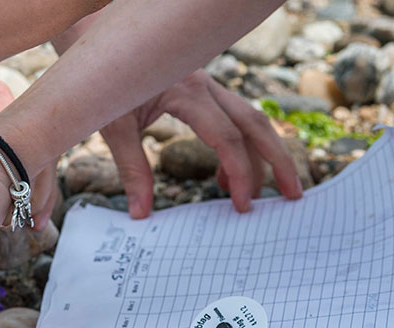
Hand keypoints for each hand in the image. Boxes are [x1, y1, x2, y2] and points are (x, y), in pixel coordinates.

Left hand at [101, 70, 302, 218]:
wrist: (101, 48)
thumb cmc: (106, 83)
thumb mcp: (114, 127)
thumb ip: (131, 169)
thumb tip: (141, 213)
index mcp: (187, 92)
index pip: (227, 137)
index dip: (240, 172)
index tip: (243, 204)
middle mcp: (205, 86)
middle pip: (255, 123)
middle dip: (278, 160)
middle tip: (292, 194)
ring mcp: (206, 87)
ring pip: (248, 120)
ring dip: (260, 157)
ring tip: (252, 195)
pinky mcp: (201, 93)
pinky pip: (230, 120)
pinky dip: (235, 149)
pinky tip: (222, 177)